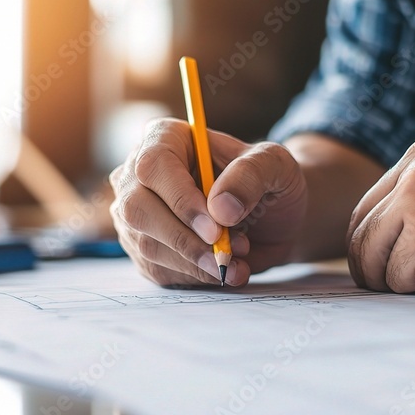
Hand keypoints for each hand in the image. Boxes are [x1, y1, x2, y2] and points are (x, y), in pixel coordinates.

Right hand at [110, 118, 307, 286]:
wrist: (276, 216)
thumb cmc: (270, 180)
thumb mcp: (275, 165)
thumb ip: (250, 176)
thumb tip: (220, 209)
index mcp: (168, 138)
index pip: (154, 165)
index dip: (180, 199)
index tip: (215, 229)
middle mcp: (141, 173)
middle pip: (138, 208)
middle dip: (185, 239)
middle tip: (225, 255)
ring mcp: (138, 212)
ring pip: (147, 245)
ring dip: (196, 261)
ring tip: (237, 258)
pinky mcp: (145, 247)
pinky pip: (159, 270)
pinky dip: (195, 276)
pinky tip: (223, 269)